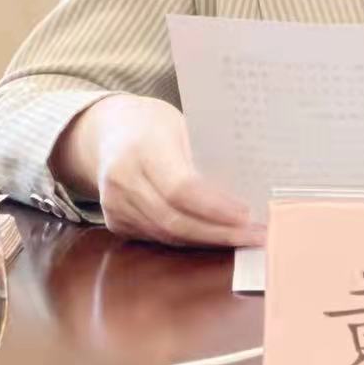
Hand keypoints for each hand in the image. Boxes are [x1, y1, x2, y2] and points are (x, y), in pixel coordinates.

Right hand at [50, 94, 265, 247]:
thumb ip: (205, 152)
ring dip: (209, 241)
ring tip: (244, 238)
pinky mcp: (116, 221)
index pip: (180, 188)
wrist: (107, 132)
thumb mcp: (181, 123)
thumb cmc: (154, 124)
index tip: (246, 213)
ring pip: (168, 234)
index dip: (215, 206)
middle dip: (219, 233)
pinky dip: (190, 240)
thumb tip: (248, 183)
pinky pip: (158, 237)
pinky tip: (215, 238)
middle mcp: (123, 179)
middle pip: (175, 219)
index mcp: (143, 147)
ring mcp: (115, 205)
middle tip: (256, 235)